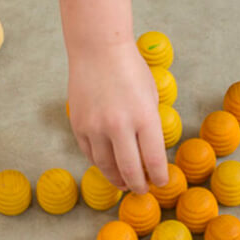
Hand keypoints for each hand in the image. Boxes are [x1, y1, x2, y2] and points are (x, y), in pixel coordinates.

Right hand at [68, 42, 168, 193]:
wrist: (98, 49)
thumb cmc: (130, 69)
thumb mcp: (151, 96)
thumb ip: (150, 125)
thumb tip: (149, 153)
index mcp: (144, 117)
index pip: (154, 161)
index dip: (158, 177)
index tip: (160, 183)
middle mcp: (119, 125)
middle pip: (130, 170)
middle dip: (138, 185)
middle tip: (142, 190)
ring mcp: (95, 127)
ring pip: (106, 166)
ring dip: (117, 179)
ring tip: (124, 183)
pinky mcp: (78, 125)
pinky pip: (90, 153)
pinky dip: (100, 163)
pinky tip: (108, 165)